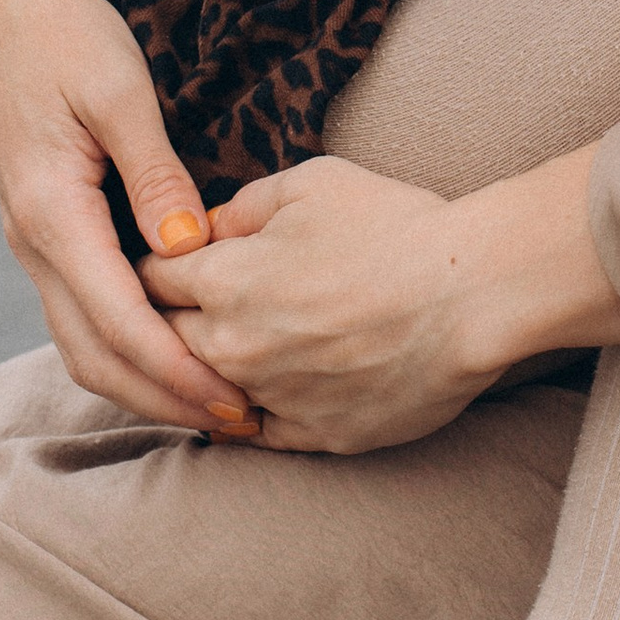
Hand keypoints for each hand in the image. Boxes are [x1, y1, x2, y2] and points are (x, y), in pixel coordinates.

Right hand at [0, 0, 253, 437]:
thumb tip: (188, 254)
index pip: (118, 321)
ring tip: (217, 403)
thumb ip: (156, 176)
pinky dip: (129, 347)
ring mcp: (34, 240)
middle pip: (95, 354)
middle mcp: (32, 240)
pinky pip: (85, 310)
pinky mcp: (50, 230)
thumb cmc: (70, 36)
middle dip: (165, 396)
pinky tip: (180, 352)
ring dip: (146, 382)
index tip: (236, 399)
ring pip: (84, 342)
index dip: (178, 370)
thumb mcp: (120, 96)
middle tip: (241, 422)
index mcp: (50, 212)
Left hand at [141, 145, 619, 455]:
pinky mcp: (313, 436)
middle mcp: (231, 347)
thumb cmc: (395, 226)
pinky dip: (251, 413)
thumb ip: (242, 205)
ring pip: (204, 393)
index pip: (148, 279)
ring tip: (222, 351)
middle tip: (182, 309)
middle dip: (165, 322)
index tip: (168, 264)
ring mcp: (270, 399)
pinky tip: (261, 393)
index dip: (157, 266)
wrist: (471, 293)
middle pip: (162, 342)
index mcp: (221, 279)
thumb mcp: (312, 183)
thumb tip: (208, 229)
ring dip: (205, 372)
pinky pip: (256, 434)